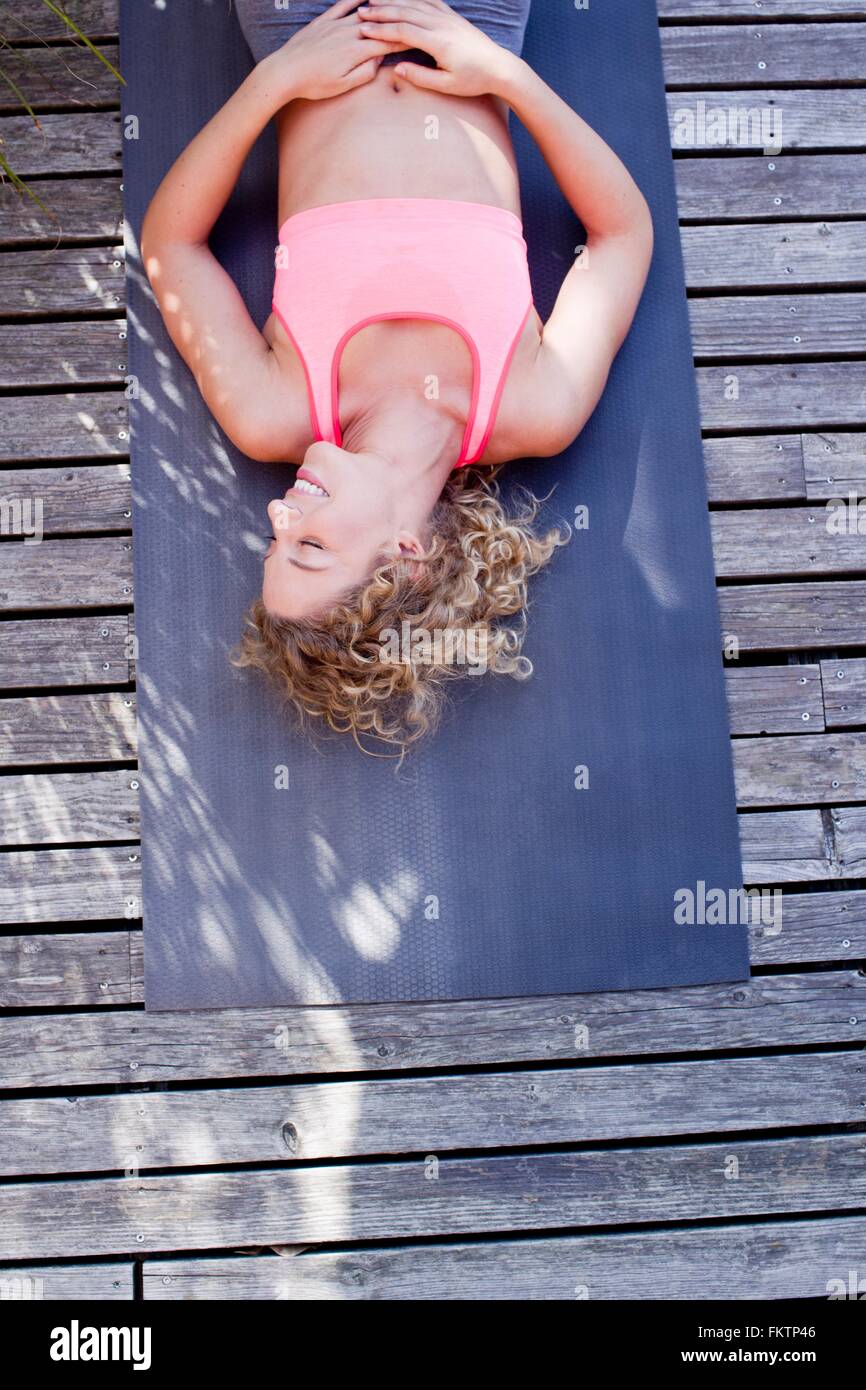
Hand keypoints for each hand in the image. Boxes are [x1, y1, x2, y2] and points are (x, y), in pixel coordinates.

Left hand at [264, 0, 404, 101]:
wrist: (285, 72)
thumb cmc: (314, 84)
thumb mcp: (344, 85)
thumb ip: (365, 72)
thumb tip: (379, 59)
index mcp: (356, 51)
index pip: (387, 43)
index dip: (404, 40)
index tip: (418, 39)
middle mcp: (349, 33)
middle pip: (379, 26)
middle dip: (397, 24)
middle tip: (413, 20)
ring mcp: (335, 24)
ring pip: (363, 12)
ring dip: (381, 9)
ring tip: (395, 5)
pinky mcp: (323, 21)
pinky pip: (342, 5)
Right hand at [356, 0, 520, 96]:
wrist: (499, 67)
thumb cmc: (473, 80)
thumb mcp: (446, 85)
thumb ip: (420, 76)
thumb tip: (397, 68)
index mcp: (438, 42)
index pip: (403, 31)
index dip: (382, 30)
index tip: (364, 30)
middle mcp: (442, 25)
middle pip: (405, 13)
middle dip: (381, 12)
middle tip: (361, 13)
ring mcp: (447, 17)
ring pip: (414, 4)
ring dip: (393, 2)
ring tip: (373, 1)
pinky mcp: (452, 15)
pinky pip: (429, 0)